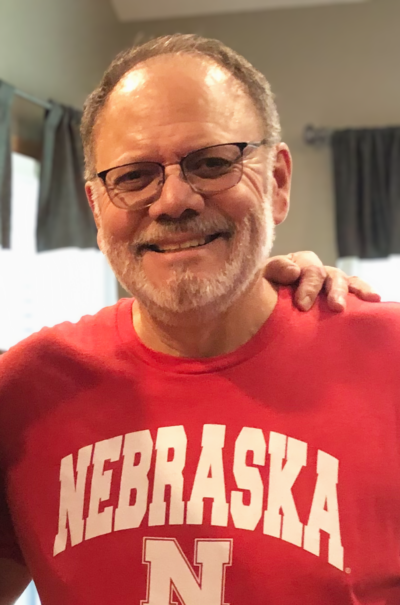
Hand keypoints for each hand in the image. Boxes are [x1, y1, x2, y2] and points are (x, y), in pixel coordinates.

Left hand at [264, 251, 380, 311]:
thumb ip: (273, 271)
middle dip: (331, 290)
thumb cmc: (259, 299)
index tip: (302, 305)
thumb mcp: (259, 282)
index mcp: (293, 264)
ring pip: (341, 280)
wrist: (260, 316)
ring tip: (348, 307)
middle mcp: (312, 270)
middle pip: (327, 274)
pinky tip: (373, 299)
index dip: (307, 285)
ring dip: (346, 292)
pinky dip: (362, 291)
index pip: (306, 268)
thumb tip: (294, 271)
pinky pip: (353, 288)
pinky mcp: (336, 294)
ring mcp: (326, 282)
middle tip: (334, 307)